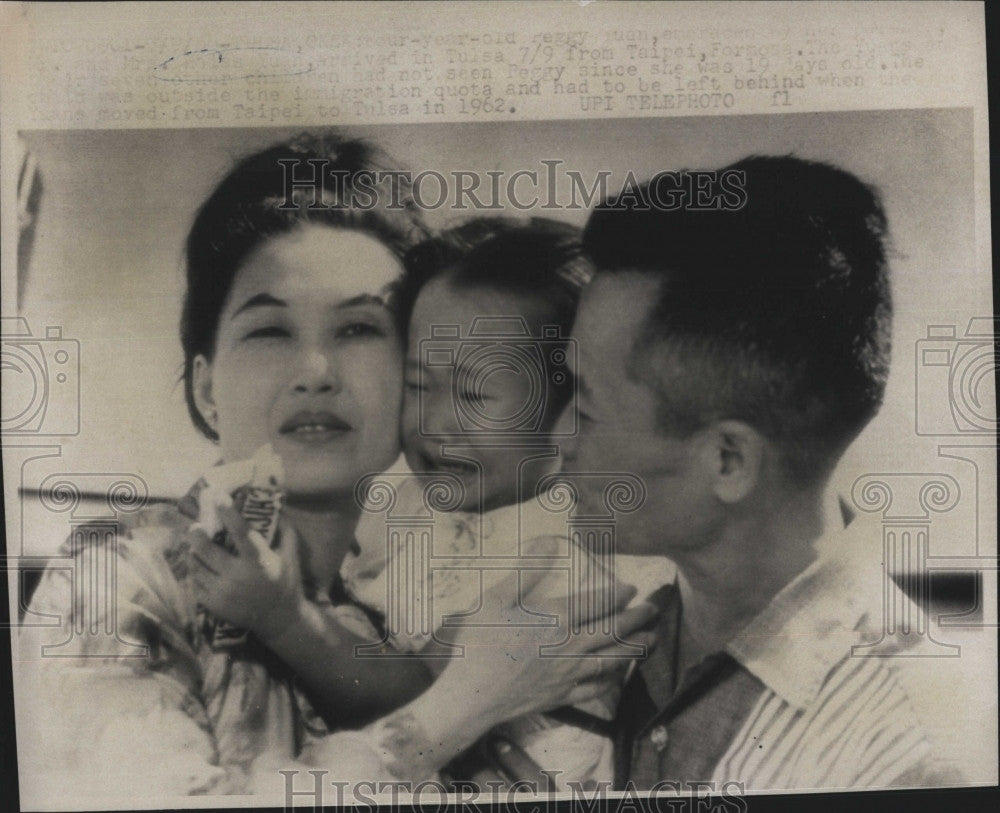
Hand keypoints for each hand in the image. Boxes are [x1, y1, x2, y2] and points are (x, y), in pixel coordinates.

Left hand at [185, 505, 305, 641]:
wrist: (280, 620)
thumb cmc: (287, 584)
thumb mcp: (291, 557)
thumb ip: (286, 533)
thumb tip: (280, 510)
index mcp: (258, 562)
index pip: (240, 532)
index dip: (228, 513)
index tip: (218, 497)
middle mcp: (238, 577)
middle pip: (206, 550)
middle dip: (196, 535)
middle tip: (194, 527)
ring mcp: (223, 593)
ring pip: (196, 567)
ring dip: (193, 553)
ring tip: (194, 547)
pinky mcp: (214, 605)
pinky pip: (195, 584)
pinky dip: (195, 573)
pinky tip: (198, 567)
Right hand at [384, 538, 659, 774]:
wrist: (468, 696)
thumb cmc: (477, 644)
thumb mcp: (495, 598)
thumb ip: (525, 570)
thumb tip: (546, 543)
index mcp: (555, 618)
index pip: (597, 603)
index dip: (618, 595)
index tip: (632, 589)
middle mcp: (569, 646)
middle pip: (614, 632)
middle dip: (638, 620)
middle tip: (655, 611)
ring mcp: (568, 674)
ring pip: (613, 661)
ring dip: (636, 649)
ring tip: (651, 641)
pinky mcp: (561, 697)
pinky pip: (597, 688)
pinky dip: (613, 679)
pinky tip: (618, 675)